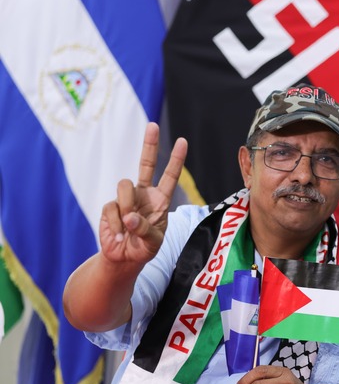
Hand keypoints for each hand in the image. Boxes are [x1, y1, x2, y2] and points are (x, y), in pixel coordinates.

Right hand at [99, 123, 187, 264]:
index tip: (182, 141)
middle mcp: (144, 194)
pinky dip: (115, 224)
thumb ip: (146, 230)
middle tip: (152, 125)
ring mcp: (126, 198)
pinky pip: (111, 207)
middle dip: (149, 144)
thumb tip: (130, 216)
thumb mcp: (153, 242)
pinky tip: (119, 236)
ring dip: (127, 206)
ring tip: (129, 227)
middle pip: (146, 163)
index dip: (176, 159)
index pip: (170, 176)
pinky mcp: (110, 207)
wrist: (124, 258)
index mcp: (160, 200)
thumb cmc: (144, 249)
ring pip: (124, 186)